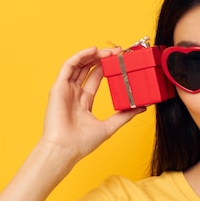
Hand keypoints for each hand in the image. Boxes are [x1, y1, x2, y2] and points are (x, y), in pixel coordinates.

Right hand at [40, 46, 144, 161]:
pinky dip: (80, 56)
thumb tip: (141, 108)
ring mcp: (65, 90)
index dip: (108, 67)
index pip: (96, 78)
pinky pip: (68, 66)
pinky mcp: (58, 88)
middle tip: (118, 52)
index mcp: (84, 101)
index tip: (121, 60)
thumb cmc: (81, 143)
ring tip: (108, 51)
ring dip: (93, 55)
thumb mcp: (109, 126)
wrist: (65, 150)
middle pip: (88, 68)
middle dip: (103, 58)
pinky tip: (93, 51)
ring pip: (79, 65)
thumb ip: (124, 116)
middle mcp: (74, 93)